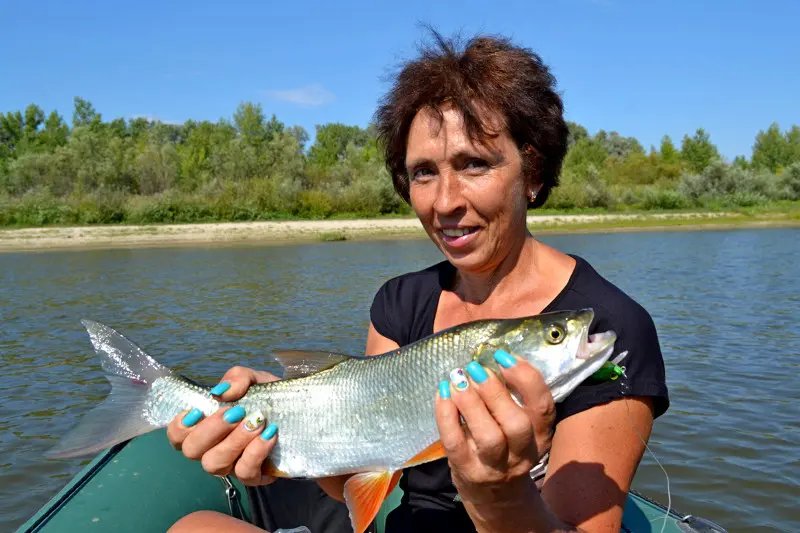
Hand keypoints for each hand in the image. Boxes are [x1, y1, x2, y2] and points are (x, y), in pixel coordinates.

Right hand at [167, 366, 280, 485]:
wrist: (300, 411)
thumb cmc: (267, 396)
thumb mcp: (253, 379)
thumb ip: (236, 378)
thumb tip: (221, 392)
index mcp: (204, 426)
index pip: (177, 435)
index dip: (179, 427)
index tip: (197, 411)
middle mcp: (211, 449)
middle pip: (192, 450)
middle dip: (211, 430)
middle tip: (236, 412)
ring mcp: (230, 465)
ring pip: (215, 463)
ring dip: (234, 441)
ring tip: (257, 422)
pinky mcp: (253, 476)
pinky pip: (245, 473)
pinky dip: (256, 452)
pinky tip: (269, 435)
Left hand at [434, 350, 555, 508]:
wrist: (496, 497)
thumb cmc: (506, 446)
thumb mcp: (519, 424)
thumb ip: (511, 396)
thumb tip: (488, 358)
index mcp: (539, 435)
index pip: (543, 407)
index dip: (527, 379)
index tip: (505, 357)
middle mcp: (522, 454)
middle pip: (516, 425)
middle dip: (496, 392)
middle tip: (475, 368)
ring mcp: (495, 467)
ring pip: (488, 437)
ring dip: (470, 403)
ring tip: (457, 378)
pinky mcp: (467, 471)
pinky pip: (455, 443)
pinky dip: (446, 416)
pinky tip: (442, 394)